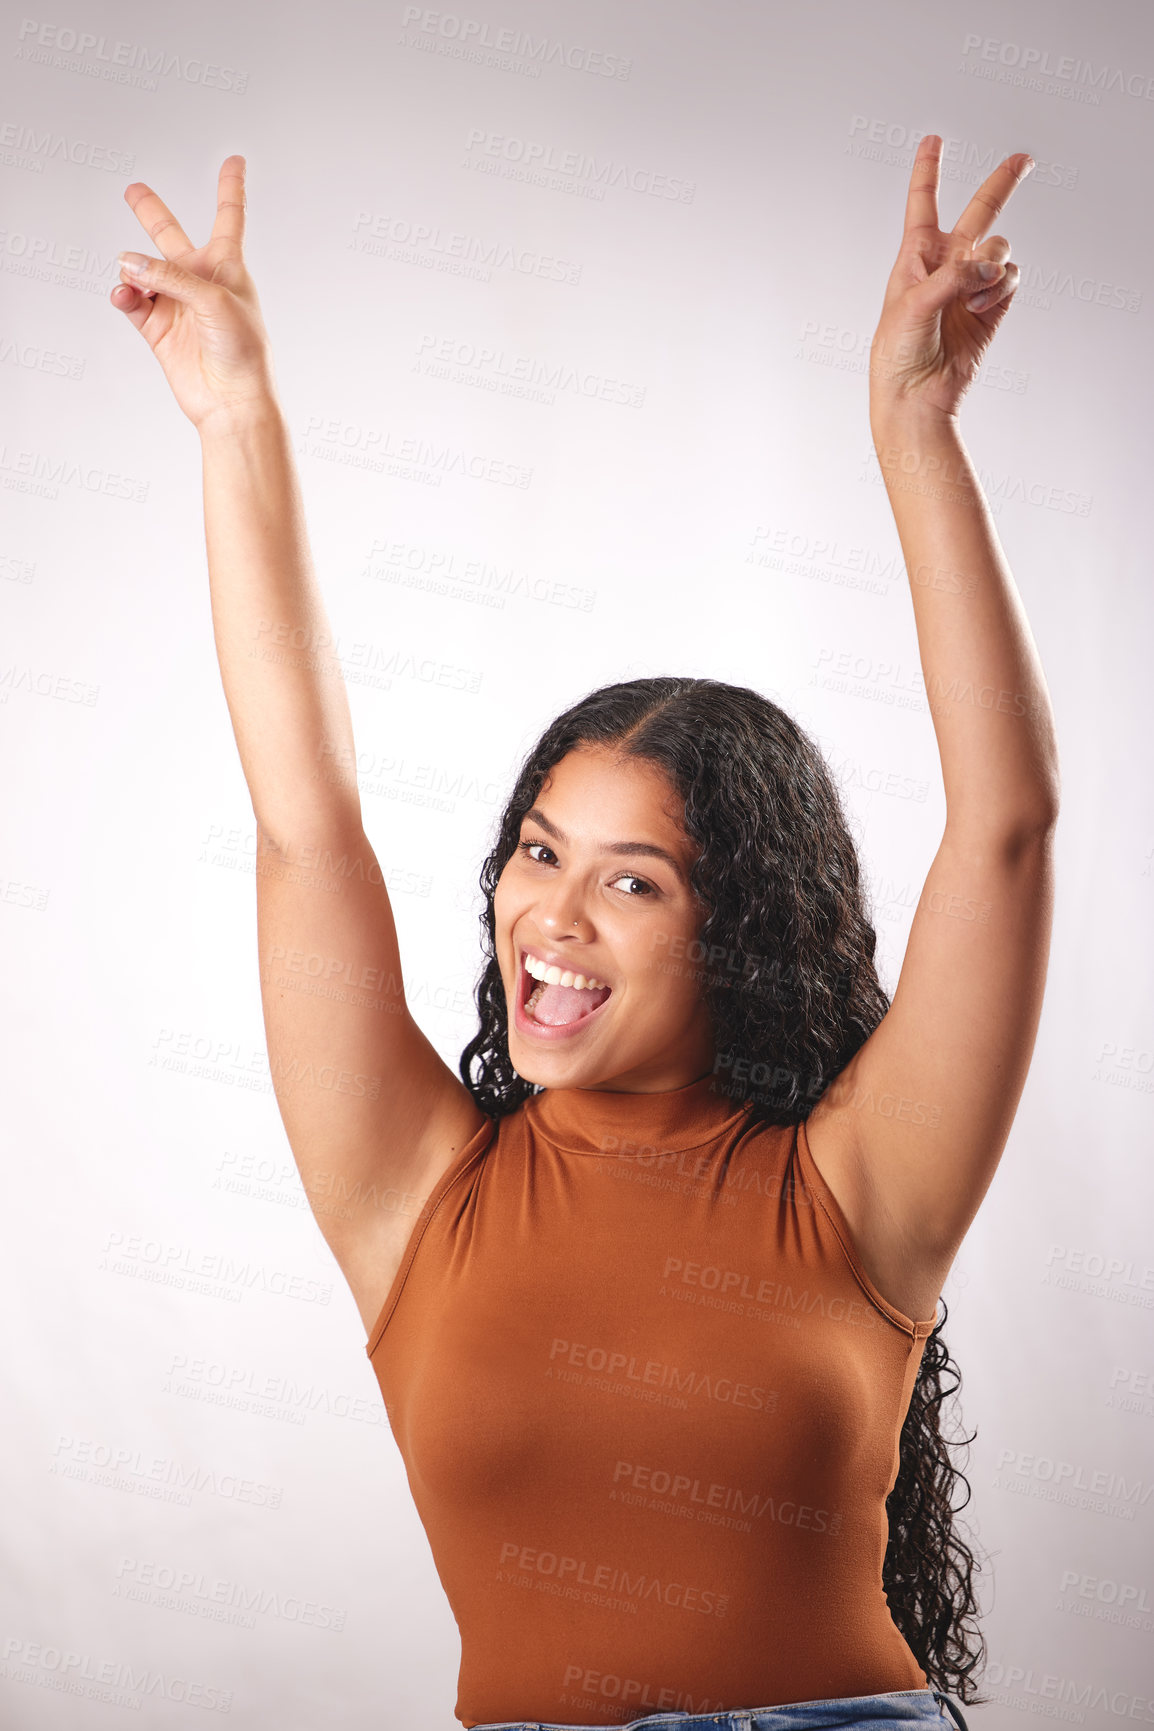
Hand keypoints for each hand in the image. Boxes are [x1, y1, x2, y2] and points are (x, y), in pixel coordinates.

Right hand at [111, 155, 278, 431]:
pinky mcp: (158, 329)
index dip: (230, 187)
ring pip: (143, 271)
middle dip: (151, 212)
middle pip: (170, 237)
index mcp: (228, 267)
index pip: (229, 217)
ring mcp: (176, 304)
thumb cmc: (243, 351)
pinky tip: (124, 294)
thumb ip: (170, 276)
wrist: (232, 400)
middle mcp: (200, 281)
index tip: (234, 161)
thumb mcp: (214, 299)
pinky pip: (132, 300)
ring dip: (133, 269)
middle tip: (132, 190)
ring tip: (132, 278)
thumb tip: (128, 263)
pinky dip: (124, 294)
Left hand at [869, 135, 1030, 420]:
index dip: (928, 169)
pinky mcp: (993, 306)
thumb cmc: (897, 352)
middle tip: (1024, 160)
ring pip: (1000, 249)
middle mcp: (947, 264)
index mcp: (915, 255)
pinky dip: (1000, 288)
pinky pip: (1011, 278)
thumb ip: (952, 276)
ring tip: (970, 298)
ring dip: (991, 267)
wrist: (915, 395)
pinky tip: (980, 307)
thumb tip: (990, 268)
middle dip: (1002, 183)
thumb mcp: (912, 303)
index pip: (923, 203)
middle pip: (980, 211)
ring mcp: (972, 284)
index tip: (933, 140)